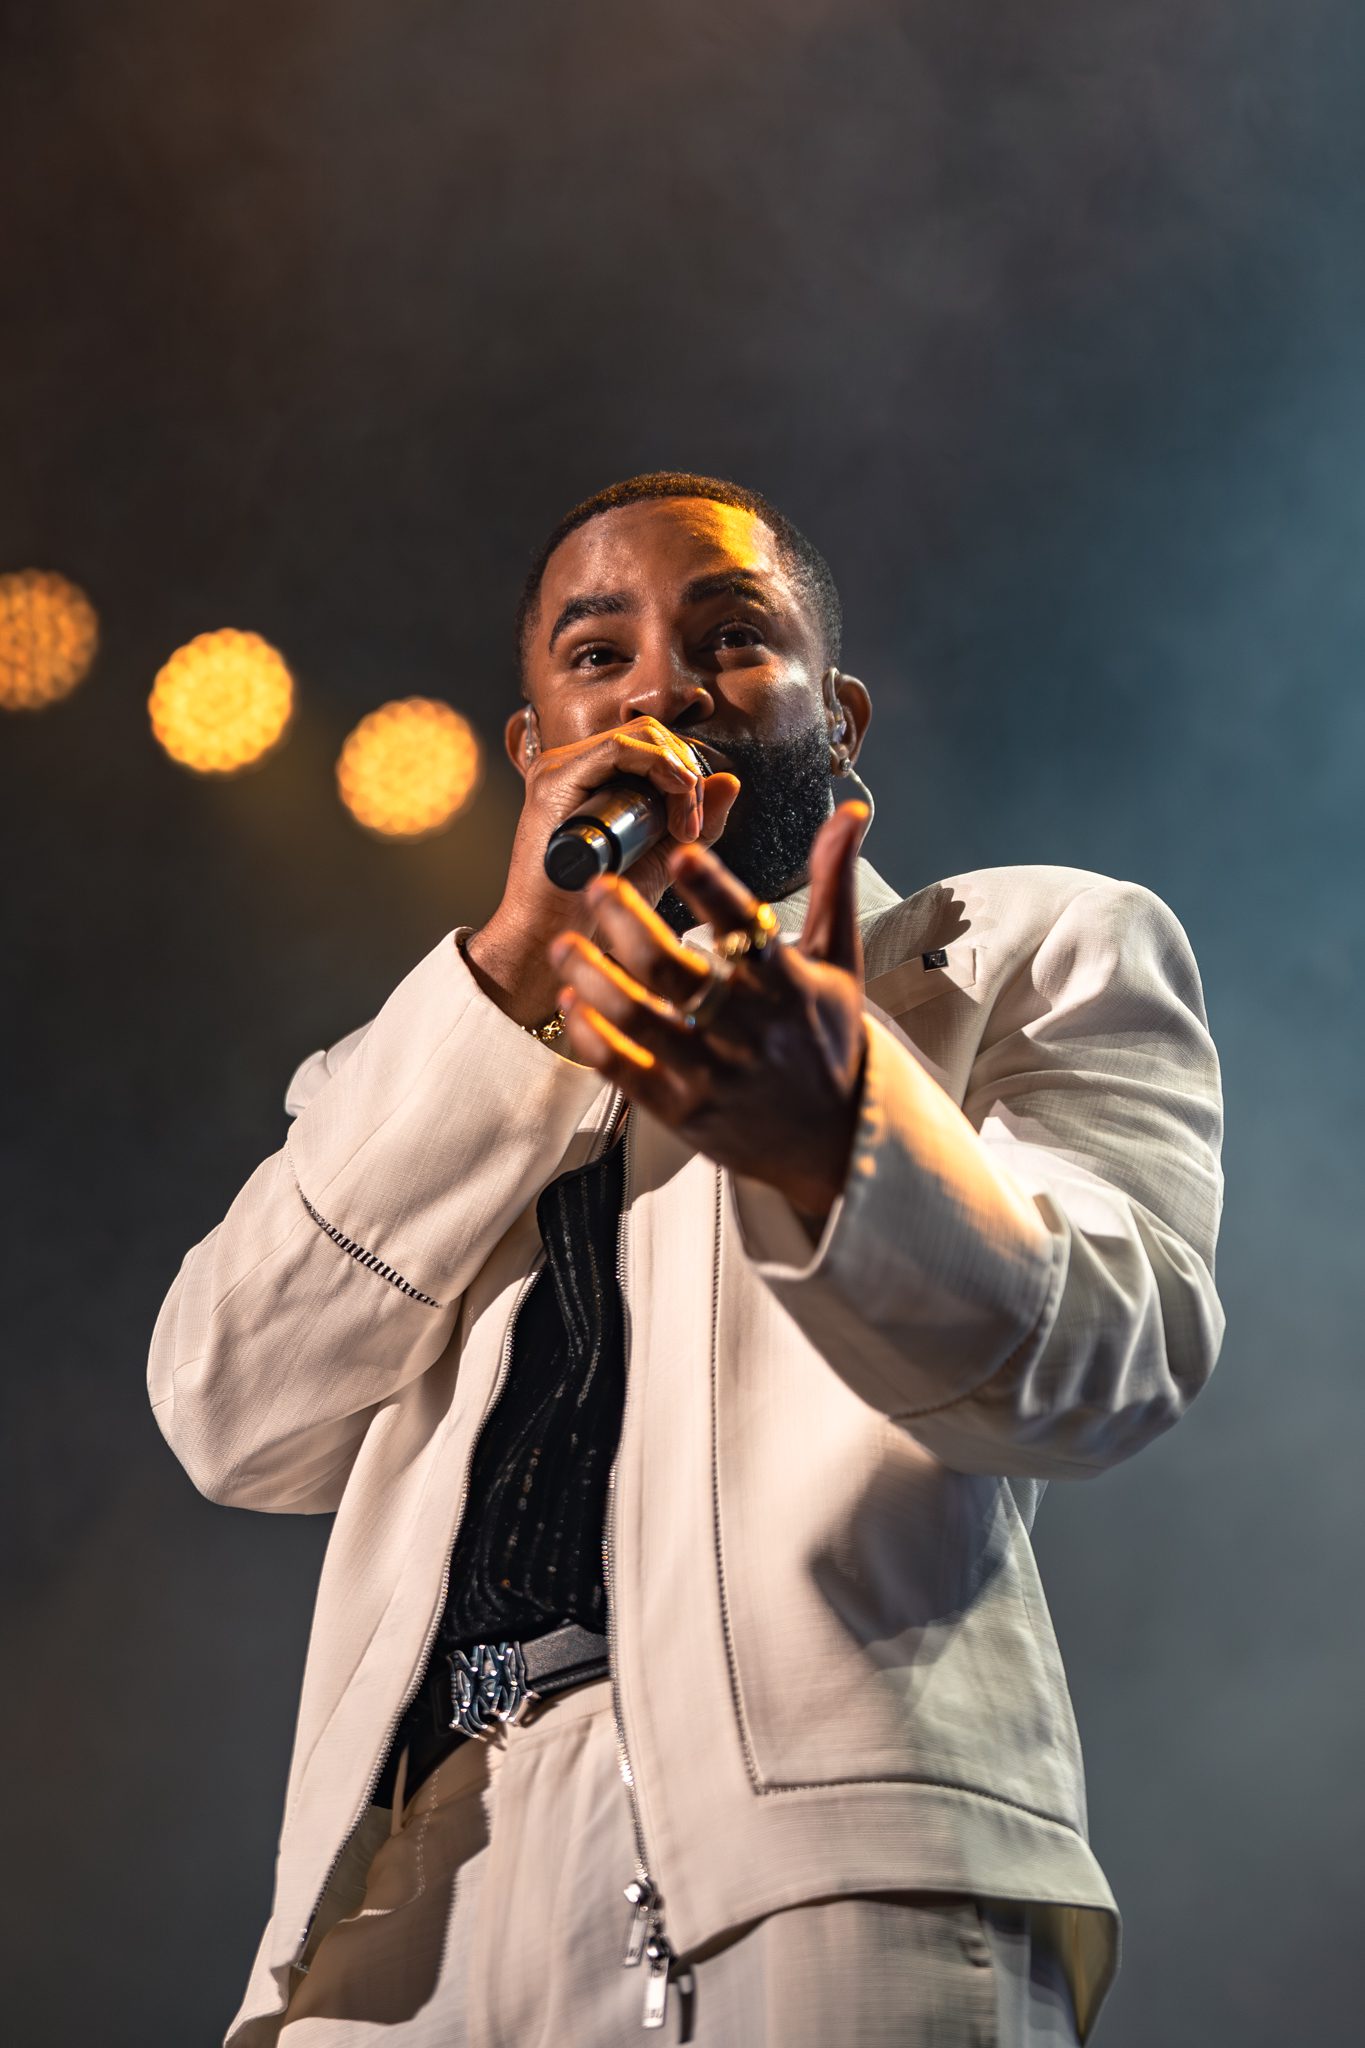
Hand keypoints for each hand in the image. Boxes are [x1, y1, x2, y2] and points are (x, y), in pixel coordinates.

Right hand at [466, 716, 738, 1027]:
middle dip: (687, 772)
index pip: (653, 745)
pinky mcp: (554, 779)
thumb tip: (731, 780)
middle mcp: (574, 765)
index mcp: (594, 777)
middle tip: (692, 826)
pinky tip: (676, 800)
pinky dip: (658, 766)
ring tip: (684, 826)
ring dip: (678, 773)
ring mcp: (560, 768)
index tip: (696, 825)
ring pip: (640, 736)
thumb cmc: (597, 906)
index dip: (688, 773)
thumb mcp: (662, 858)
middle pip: (650, 734)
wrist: (552, 936)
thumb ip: (697, 823)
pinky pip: (618, 749)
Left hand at [547, 801, 870, 1225]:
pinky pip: (625, 1070)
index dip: (712, 888)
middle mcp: (749, 1029)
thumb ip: (832, 883)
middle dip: (626, 921)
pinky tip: (575, 1001)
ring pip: (638, 1017)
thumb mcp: (839, 962)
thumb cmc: (831, 1041)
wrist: (836, 1143)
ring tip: (566, 943)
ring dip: (593, 975)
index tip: (682, 853)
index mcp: (787, 984)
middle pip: (672, 968)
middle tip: (597, 888)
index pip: (744, 926)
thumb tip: (849, 811)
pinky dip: (594, 1034)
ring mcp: (714, 1074)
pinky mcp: (686, 1112)